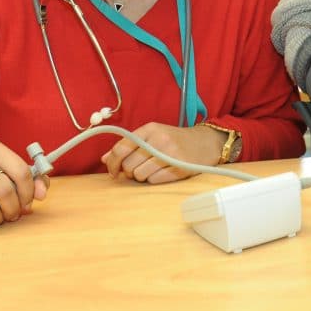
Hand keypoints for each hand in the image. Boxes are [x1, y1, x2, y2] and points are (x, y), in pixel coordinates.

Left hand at [101, 122, 225, 184]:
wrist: (205, 142)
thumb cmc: (174, 140)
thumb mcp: (152, 135)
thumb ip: (128, 145)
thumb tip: (105, 159)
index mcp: (150, 129)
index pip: (121, 148)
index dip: (112, 163)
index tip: (112, 171)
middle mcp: (160, 140)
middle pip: (129, 165)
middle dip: (129, 171)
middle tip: (137, 169)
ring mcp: (171, 154)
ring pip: (140, 175)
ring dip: (142, 176)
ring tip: (152, 169)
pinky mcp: (180, 168)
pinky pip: (154, 181)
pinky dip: (154, 180)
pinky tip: (162, 173)